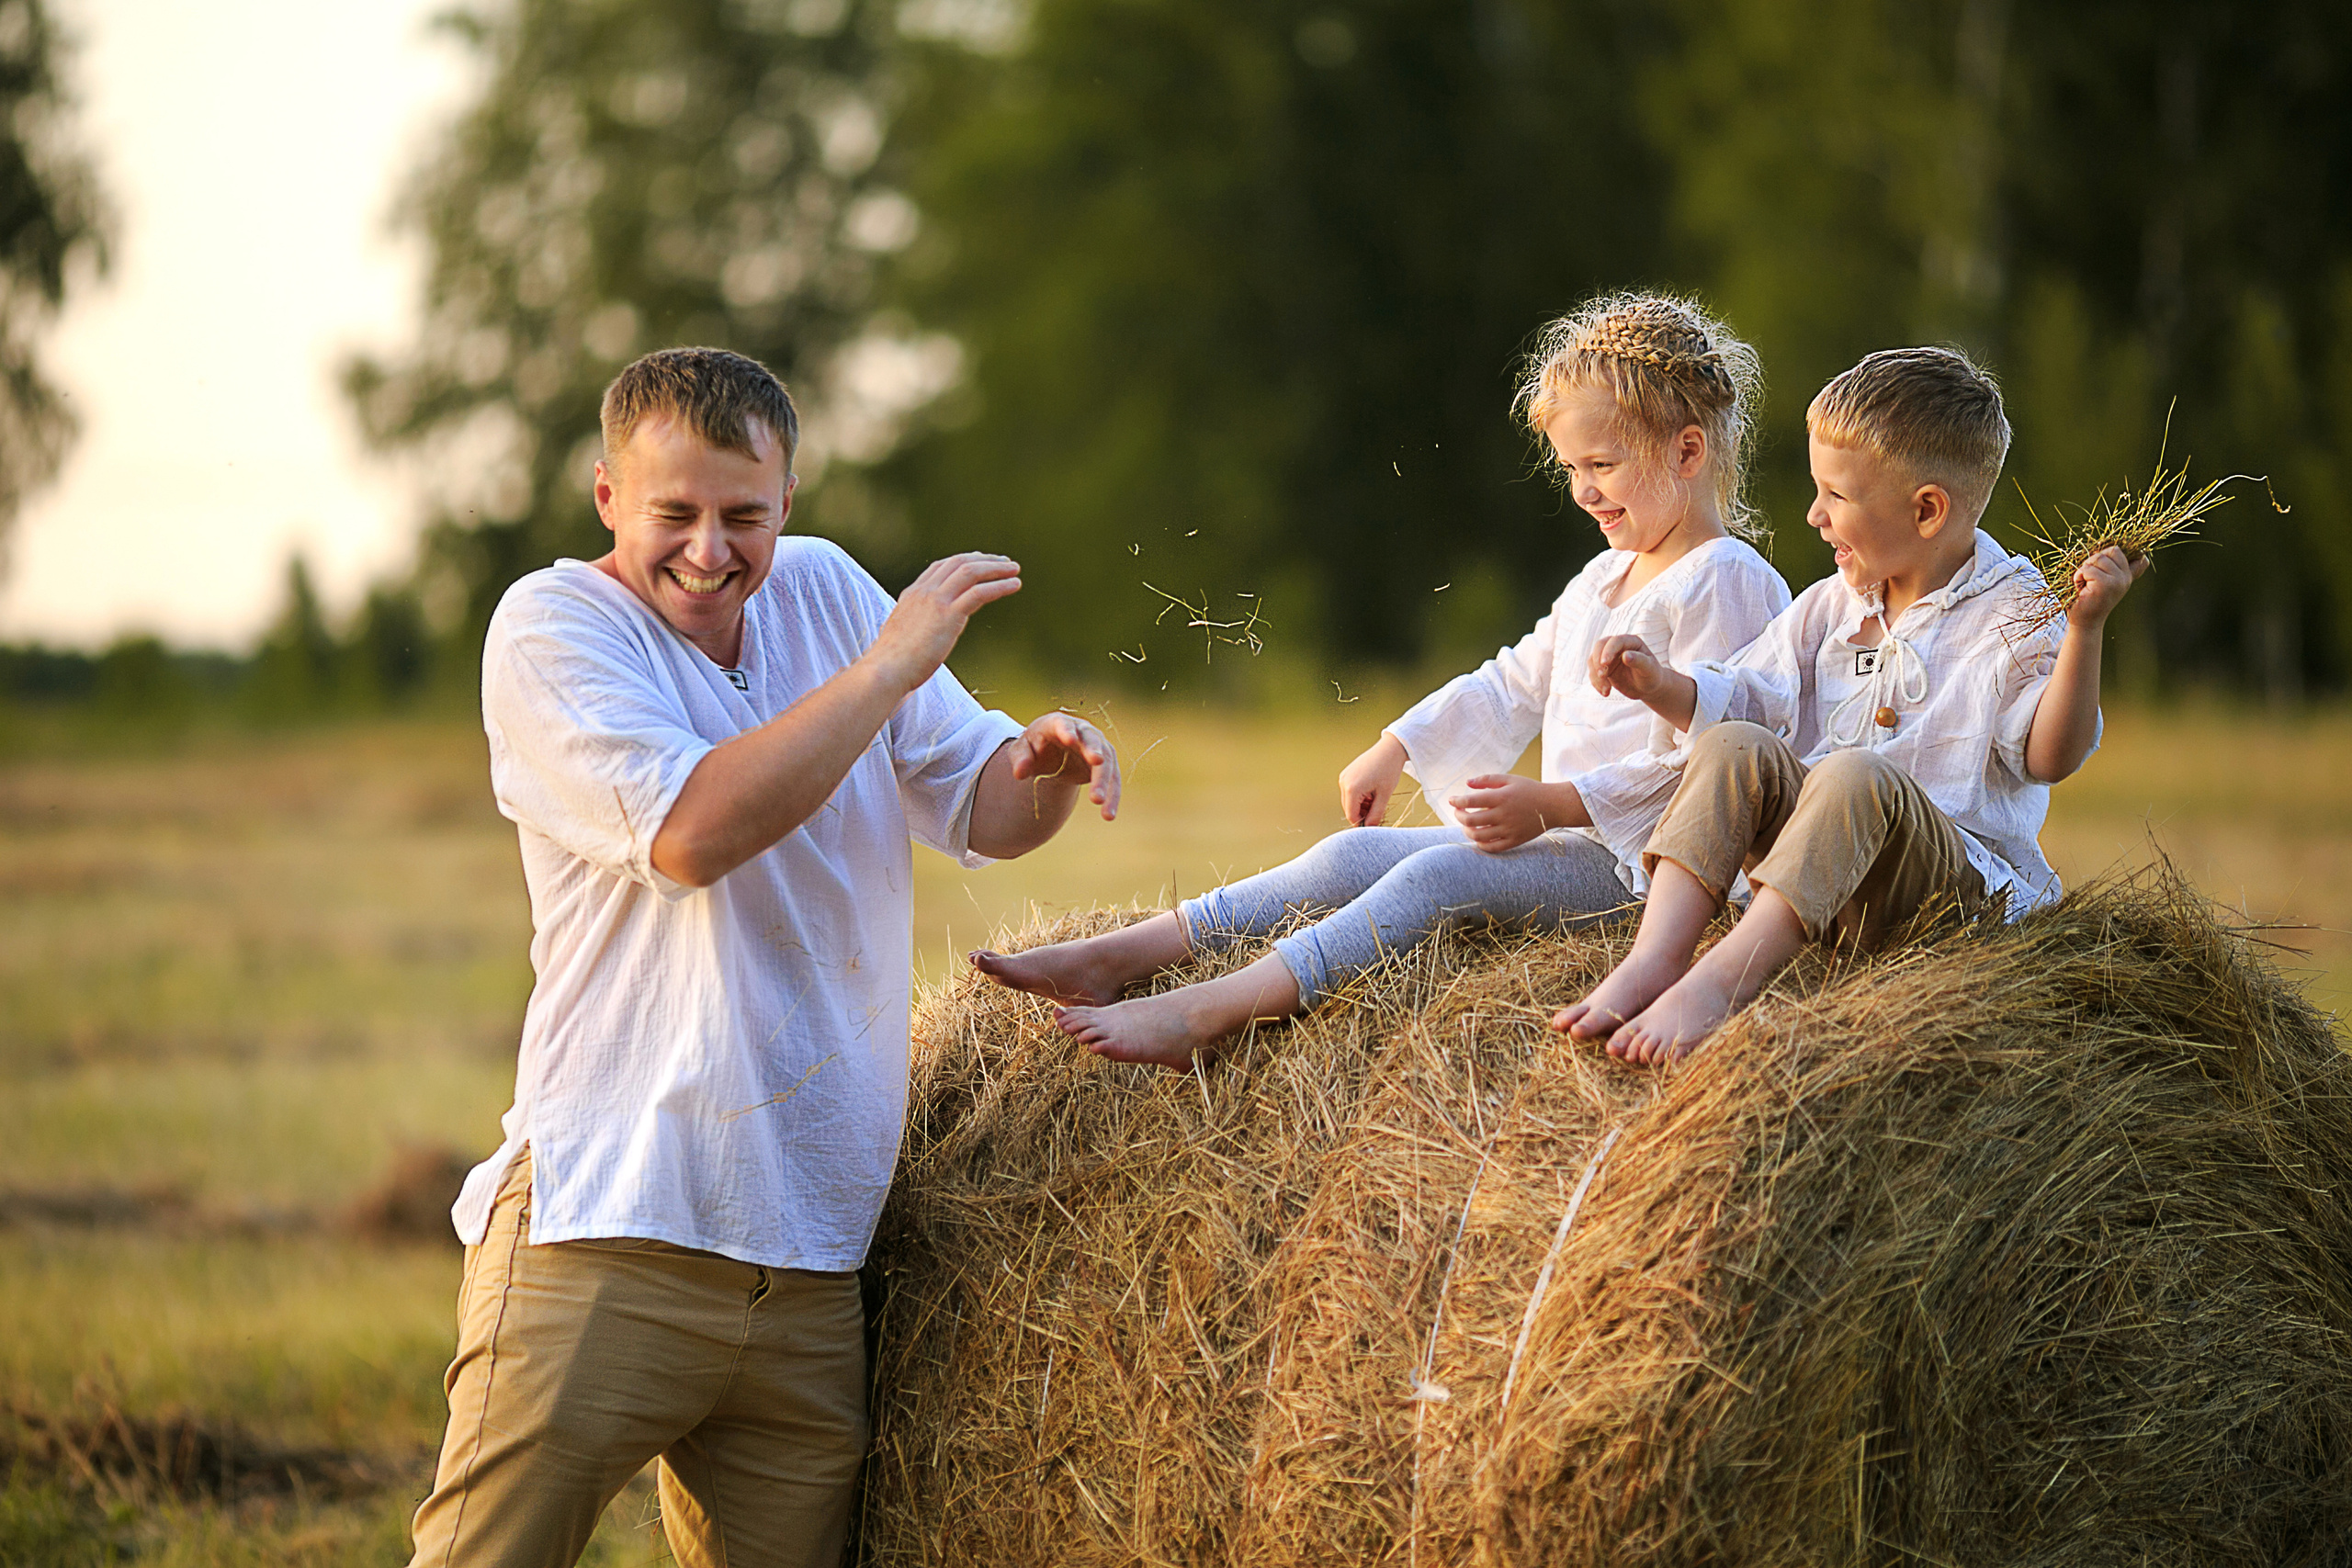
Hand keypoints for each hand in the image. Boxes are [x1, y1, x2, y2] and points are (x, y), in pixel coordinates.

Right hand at [864, 553, 1022, 693]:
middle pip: (959, 563)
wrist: (887, 670)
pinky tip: (1014, 586)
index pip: (941, 566)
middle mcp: (924, 591)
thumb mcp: (903, 635)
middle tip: (1005, 563)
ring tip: (1015, 571)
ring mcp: (936, 601)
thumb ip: (916, 626)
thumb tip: (923, 635)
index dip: (964, 561)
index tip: (981, 561)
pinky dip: (1000, 586)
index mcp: (912, 594)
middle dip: (985, 560)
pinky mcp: (949, 615)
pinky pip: (980, 592)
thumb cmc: (894, 662)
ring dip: (996, 569)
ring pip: (971, 572)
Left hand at [1009, 711, 1120, 820]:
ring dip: (1104, 780)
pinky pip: (1113, 779)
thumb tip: (1019, 773)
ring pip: (1106, 761)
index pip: (1063, 724)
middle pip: (1091, 739)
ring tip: (1098, 801)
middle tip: (1097, 761)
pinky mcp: (1107, 763)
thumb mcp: (1021, 751)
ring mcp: (1098, 745)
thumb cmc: (1035, 748)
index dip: (1067, 731)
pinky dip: (1112, 796)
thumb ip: (1020, 759)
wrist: (1052, 754)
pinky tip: (1108, 814)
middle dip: (1094, 750)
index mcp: (1057, 723)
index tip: (1070, 739)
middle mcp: (1082, 731)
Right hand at [1338, 733, 1408, 825]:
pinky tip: (1371, 791)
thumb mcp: (1384, 796)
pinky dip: (1360, 796)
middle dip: (1362, 813)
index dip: (1361, 823)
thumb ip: (1375, 814)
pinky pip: (1350, 791)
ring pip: (1349, 801)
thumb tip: (1369, 828)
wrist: (1390, 749)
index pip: (1351, 815)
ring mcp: (1344, 777)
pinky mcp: (1346, 774)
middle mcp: (1343, 783)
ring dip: (1361, 805)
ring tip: (1376, 798)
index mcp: (1351, 789)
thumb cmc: (1389, 770)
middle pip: (1349, 809)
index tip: (1373, 824)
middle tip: (1378, 810)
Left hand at [1449, 774, 1562, 853]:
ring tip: (1466, 825)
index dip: (1457, 801)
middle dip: (1459, 816)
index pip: (1470, 801)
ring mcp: (1509, 830)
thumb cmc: (1530, 790)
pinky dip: (1480, 844)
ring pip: (1478, 836)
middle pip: (1470, 821)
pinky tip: (1478, 837)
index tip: (1452, 800)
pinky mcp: (1515, 841)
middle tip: (1458, 812)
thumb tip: (1466, 783)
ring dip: (1467, 831)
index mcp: (1501, 797)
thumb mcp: (1510, 779)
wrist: (1554, 805)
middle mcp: (1503, 815)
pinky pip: (1492, 847)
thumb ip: (1487, 780)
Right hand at [1588, 634, 1666, 699]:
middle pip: (1600, 646)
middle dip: (1598, 661)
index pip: (1615, 641)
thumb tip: (1625, 655)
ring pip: (1593, 660)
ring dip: (1596, 676)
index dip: (1608, 650)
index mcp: (1631, 641)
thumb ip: (1639, 661)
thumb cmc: (1652, 676)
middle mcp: (1618, 646)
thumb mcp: (1649, 670)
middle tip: (1601, 676)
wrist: (1649, 688)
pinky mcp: (1603, 668)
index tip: (1604, 663)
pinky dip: (1596, 683)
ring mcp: (1609, 656)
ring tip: (1607, 691)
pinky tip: (1606, 693)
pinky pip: (1593, 673)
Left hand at [2066, 545, 2149, 628]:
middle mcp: (2125, 578)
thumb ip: (2117, 569)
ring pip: (2098, 558)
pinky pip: (2088, 569)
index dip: (2118, 553)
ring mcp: (2118, 581)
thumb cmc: (2089, 600)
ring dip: (2085, 569)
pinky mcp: (2105, 585)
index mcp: (2127, 576)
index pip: (2134, 554)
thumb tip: (2139, 556)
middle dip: (2095, 560)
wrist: (2085, 623)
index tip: (2108, 564)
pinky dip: (2079, 576)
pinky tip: (2080, 588)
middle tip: (2088, 577)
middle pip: (2112, 550)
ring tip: (2084, 583)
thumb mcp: (2106, 582)